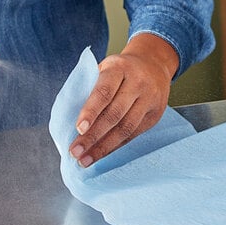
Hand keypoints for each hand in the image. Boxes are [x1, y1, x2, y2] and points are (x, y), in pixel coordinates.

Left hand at [69, 33, 178, 165]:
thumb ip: (91, 87)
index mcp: (120, 68)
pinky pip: (134, 134)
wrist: (153, 65)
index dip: (90, 111)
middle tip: (75, 152)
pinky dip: (116, 146)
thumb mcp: (105, 68)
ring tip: (85, 160)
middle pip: (115, 114)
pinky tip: (102, 153)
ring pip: (126, 128)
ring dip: (104, 147)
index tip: (78, 129)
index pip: (104, 92)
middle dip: (93, 136)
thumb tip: (69, 119)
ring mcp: (149, 99)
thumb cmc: (119, 70)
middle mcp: (138, 82)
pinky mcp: (156, 114)